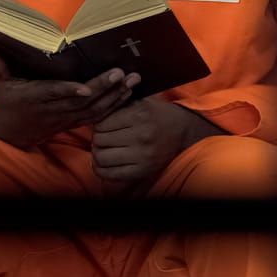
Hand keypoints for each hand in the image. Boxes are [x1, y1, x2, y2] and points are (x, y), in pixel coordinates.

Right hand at [0, 49, 140, 148]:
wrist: (12, 132)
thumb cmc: (8, 102)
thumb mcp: (0, 84)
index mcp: (35, 98)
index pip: (54, 94)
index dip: (69, 92)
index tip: (86, 88)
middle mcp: (54, 109)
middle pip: (81, 101)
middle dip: (103, 88)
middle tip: (121, 73)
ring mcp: (66, 117)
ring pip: (94, 110)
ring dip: (115, 96)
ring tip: (133, 81)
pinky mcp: (75, 122)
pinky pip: (98, 116)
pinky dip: (115, 106)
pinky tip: (129, 93)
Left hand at [91, 96, 222, 182]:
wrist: (183, 131)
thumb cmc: (157, 114)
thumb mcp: (141, 102)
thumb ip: (118, 104)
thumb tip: (93, 112)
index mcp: (139, 115)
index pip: (101, 124)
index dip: (98, 125)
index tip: (104, 126)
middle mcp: (141, 135)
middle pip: (99, 141)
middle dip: (98, 140)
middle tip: (104, 139)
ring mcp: (142, 155)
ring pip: (101, 158)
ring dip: (99, 154)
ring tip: (105, 150)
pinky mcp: (143, 170)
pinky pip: (110, 174)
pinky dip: (102, 170)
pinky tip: (106, 163)